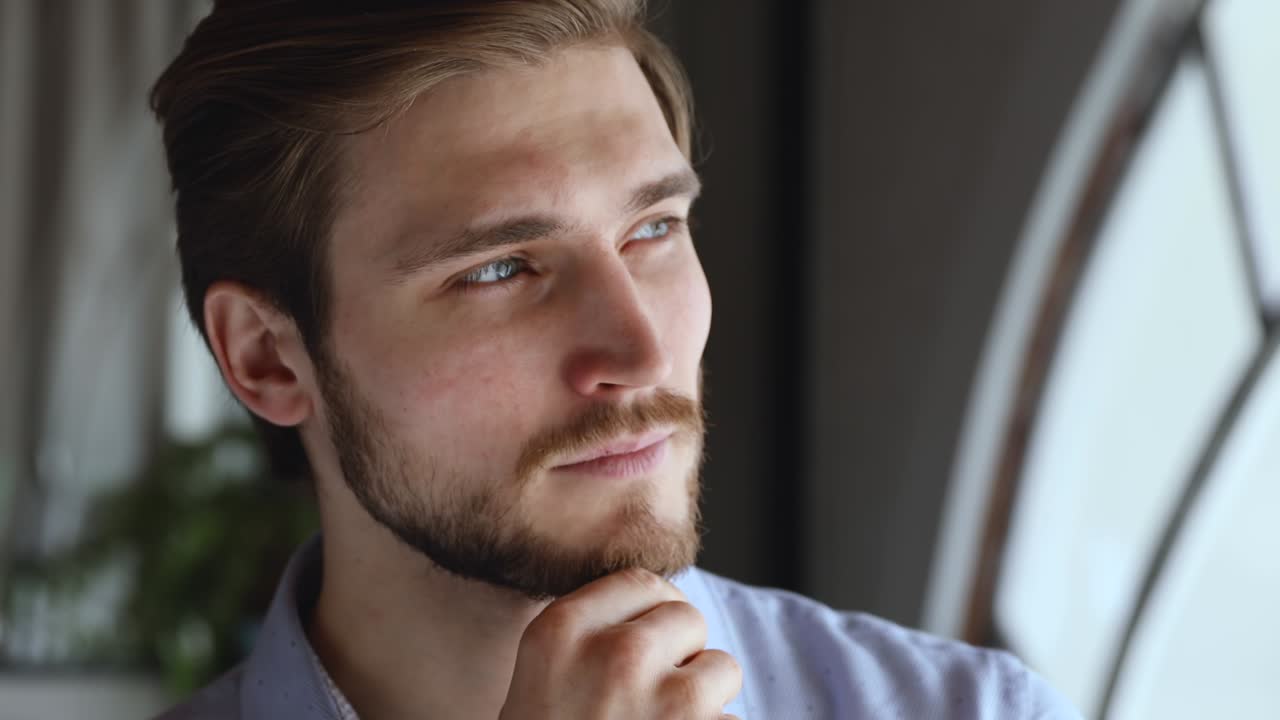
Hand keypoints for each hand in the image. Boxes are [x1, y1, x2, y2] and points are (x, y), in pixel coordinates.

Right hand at [499, 568, 742, 718]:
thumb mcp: (543, 678)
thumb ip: (591, 635)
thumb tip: (662, 605)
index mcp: (562, 632)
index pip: (639, 583)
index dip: (653, 612)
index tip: (648, 642)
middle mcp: (614, 656)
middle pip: (687, 617)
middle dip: (681, 655)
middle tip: (649, 702)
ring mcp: (666, 702)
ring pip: (721, 668)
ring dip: (704, 703)